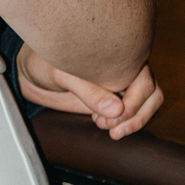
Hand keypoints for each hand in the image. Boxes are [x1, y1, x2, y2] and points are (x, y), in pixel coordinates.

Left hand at [17, 46, 163, 138]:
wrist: (32, 71)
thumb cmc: (46, 63)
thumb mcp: (63, 74)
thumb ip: (88, 91)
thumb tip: (116, 109)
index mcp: (119, 54)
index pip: (144, 81)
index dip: (134, 104)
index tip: (113, 117)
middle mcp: (125, 68)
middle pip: (152, 95)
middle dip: (136, 116)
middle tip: (112, 129)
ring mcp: (120, 83)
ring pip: (145, 105)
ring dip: (131, 122)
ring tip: (102, 125)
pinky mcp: (112, 97)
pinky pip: (130, 112)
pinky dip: (121, 122)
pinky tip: (99, 122)